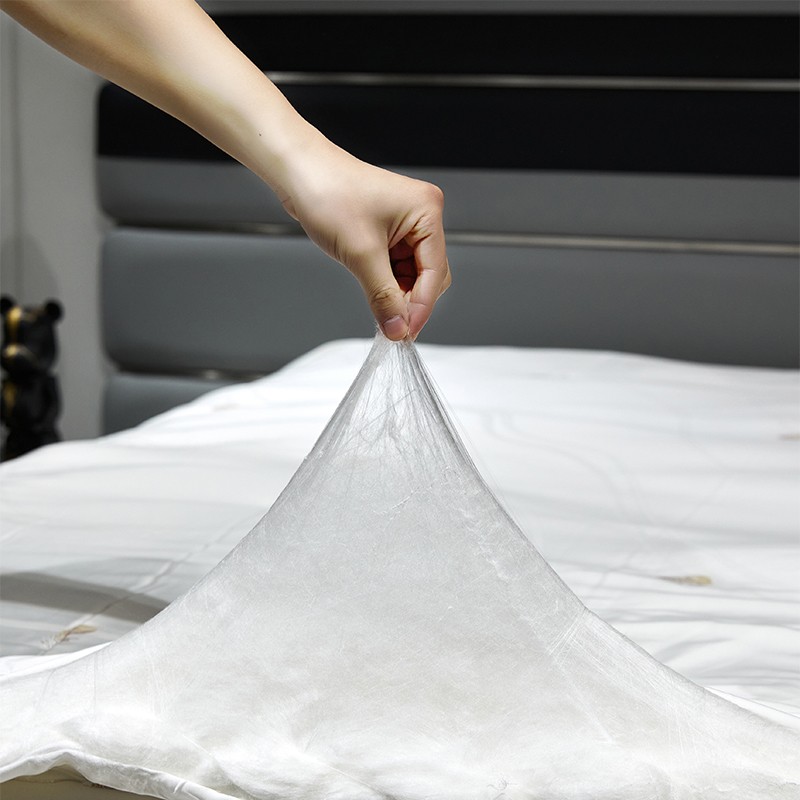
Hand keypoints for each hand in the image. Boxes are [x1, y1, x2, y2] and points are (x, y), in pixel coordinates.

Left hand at [279, 137, 450, 340]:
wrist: (298, 171)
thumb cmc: (328, 193)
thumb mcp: (360, 254)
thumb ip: (383, 296)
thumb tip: (397, 329)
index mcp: (427, 211)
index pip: (436, 272)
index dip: (421, 307)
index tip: (405, 333)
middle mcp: (422, 215)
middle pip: (429, 275)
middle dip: (410, 301)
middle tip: (391, 326)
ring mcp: (405, 223)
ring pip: (411, 274)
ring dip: (396, 293)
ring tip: (378, 309)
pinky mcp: (388, 229)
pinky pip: (396, 266)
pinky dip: (386, 283)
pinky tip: (373, 291)